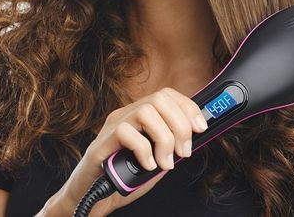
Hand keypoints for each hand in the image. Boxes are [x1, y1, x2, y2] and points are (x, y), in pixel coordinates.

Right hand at [53, 86, 208, 215]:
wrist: (92, 199)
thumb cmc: (124, 179)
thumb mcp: (156, 159)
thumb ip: (170, 147)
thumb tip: (191, 140)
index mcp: (140, 115)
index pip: (166, 95)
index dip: (187, 107)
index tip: (201, 127)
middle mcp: (126, 114)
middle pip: (159, 98)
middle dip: (180, 124)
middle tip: (184, 152)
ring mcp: (113, 125)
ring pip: (146, 111)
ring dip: (164, 138)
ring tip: (165, 162)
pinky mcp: (102, 142)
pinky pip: (126, 132)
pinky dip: (144, 150)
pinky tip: (147, 166)